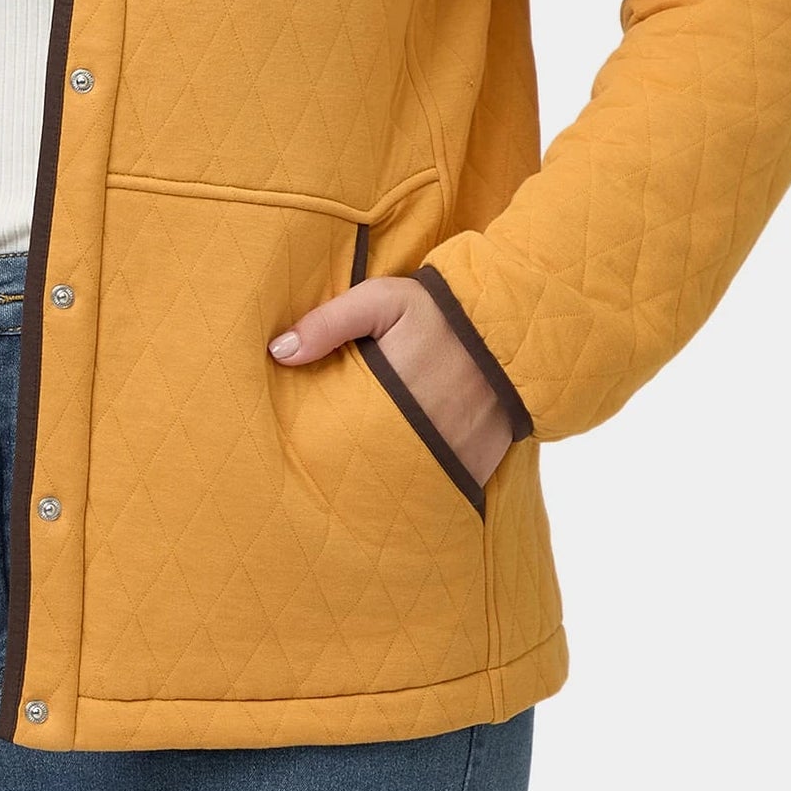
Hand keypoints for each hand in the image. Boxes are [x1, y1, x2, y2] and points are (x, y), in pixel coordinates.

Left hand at [268, 274, 515, 487]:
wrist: (513, 330)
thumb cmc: (440, 312)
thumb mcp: (382, 300)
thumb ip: (329, 323)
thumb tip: (278, 351)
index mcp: (388, 397)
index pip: (336, 438)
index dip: (315, 448)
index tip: (298, 448)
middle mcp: (419, 436)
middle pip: (366, 469)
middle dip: (345, 473)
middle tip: (325, 471)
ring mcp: (450, 458)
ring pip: (401, 486)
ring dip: (382, 483)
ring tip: (361, 478)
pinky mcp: (475, 470)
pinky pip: (438, 490)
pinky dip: (420, 488)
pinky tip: (403, 480)